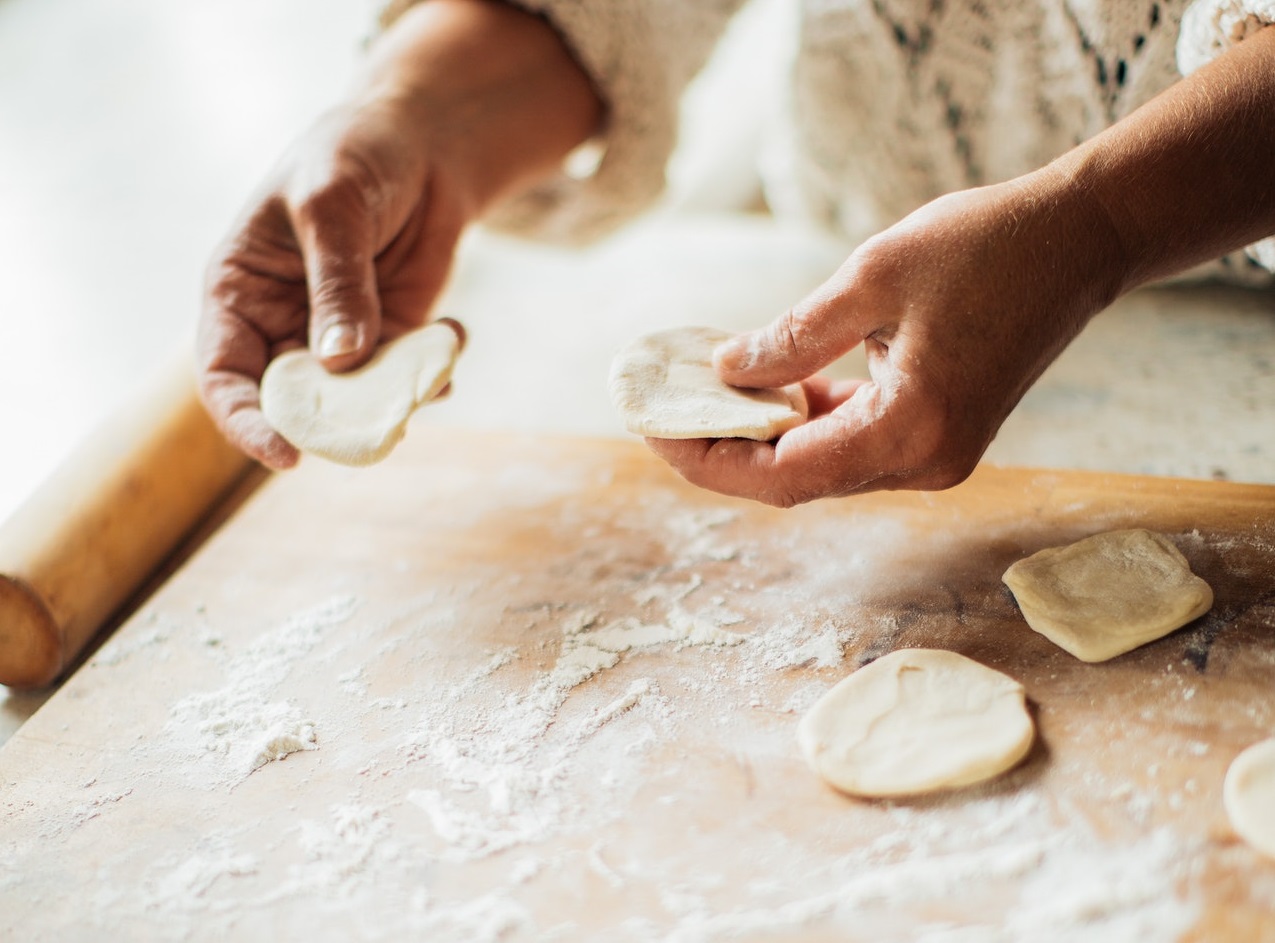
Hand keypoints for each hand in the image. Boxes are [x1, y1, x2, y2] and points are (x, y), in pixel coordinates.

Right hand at [198, 96, 466, 468]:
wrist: (421, 144)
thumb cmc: (353, 157)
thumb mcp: (333, 207)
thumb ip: (337, 284)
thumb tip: (340, 363)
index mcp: (239, 293)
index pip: (224, 375)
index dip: (247, 421)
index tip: (288, 454)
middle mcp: (283, 326)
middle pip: (293, 402)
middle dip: (336, 422)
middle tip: (381, 424)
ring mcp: (339, 338)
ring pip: (356, 399)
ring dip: (393, 401)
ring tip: (431, 376)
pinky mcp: (392, 339)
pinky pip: (406, 378)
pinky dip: (431, 374)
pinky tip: (454, 335)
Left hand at [647, 176, 1124, 505]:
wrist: (1080, 241)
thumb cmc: (986, 247)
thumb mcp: (872, 278)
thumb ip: (793, 335)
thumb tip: (725, 372)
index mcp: (912, 429)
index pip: (783, 475)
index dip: (710, 461)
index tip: (654, 432)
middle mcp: (926, 462)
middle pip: (797, 480)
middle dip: (726, 451)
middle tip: (666, 412)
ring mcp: (936, 455)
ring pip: (821, 465)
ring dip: (762, 435)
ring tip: (704, 395)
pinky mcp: (938, 435)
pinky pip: (853, 443)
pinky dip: (804, 420)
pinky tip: (768, 385)